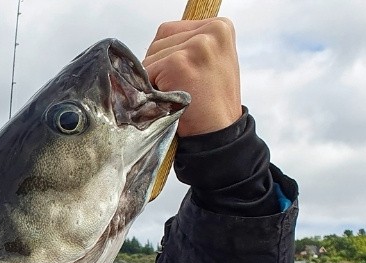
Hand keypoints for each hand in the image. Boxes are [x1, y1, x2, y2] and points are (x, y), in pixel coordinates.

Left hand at [144, 18, 241, 137]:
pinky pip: (145, 74)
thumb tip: (150, 47)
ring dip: (154, 80)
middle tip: (180, 89)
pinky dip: (150, 91)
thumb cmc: (210, 102)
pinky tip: (169, 100)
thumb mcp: (210, 61)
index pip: (170, 31)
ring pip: (149, 58)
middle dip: (159, 68)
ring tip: (177, 94)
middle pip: (158, 43)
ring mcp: (195, 45)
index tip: (183, 76)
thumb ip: (188, 46)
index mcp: (220, 26)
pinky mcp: (178, 62)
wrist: (217, 134)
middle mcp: (211, 31)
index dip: (167, 57)